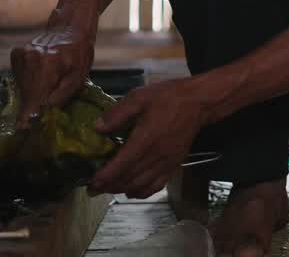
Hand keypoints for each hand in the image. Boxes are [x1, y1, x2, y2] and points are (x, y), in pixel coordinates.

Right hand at [11, 23, 94, 128]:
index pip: (32, 103)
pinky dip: (29, 82)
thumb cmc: (79, 54)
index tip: (25, 136)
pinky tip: (41, 75)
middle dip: (34, 108)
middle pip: (26, 98)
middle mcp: (29, 61)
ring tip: (48, 86)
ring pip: (22, 89)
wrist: (70, 27)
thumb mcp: (78, 79)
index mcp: (46, 68)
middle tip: (44, 111)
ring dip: (33, 94)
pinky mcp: (16, 54)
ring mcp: (20, 56)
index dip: (29, 121)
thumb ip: (60, 98)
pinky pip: (20, 78)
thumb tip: (42, 115)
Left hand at [90, 79, 206, 198]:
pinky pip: (156, 186)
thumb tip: (97, 128)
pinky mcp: (174, 166)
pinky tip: (132, 190)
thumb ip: (117, 113)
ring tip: (109, 188)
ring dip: (123, 190)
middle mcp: (155, 157)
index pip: (121, 165)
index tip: (91, 182)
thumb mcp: (139, 97)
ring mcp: (166, 164)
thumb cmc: (167, 97)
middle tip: (93, 188)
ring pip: (141, 186)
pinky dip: (142, 192)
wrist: (198, 103)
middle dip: (109, 186)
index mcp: (145, 140)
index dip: (105, 177)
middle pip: (129, 180)